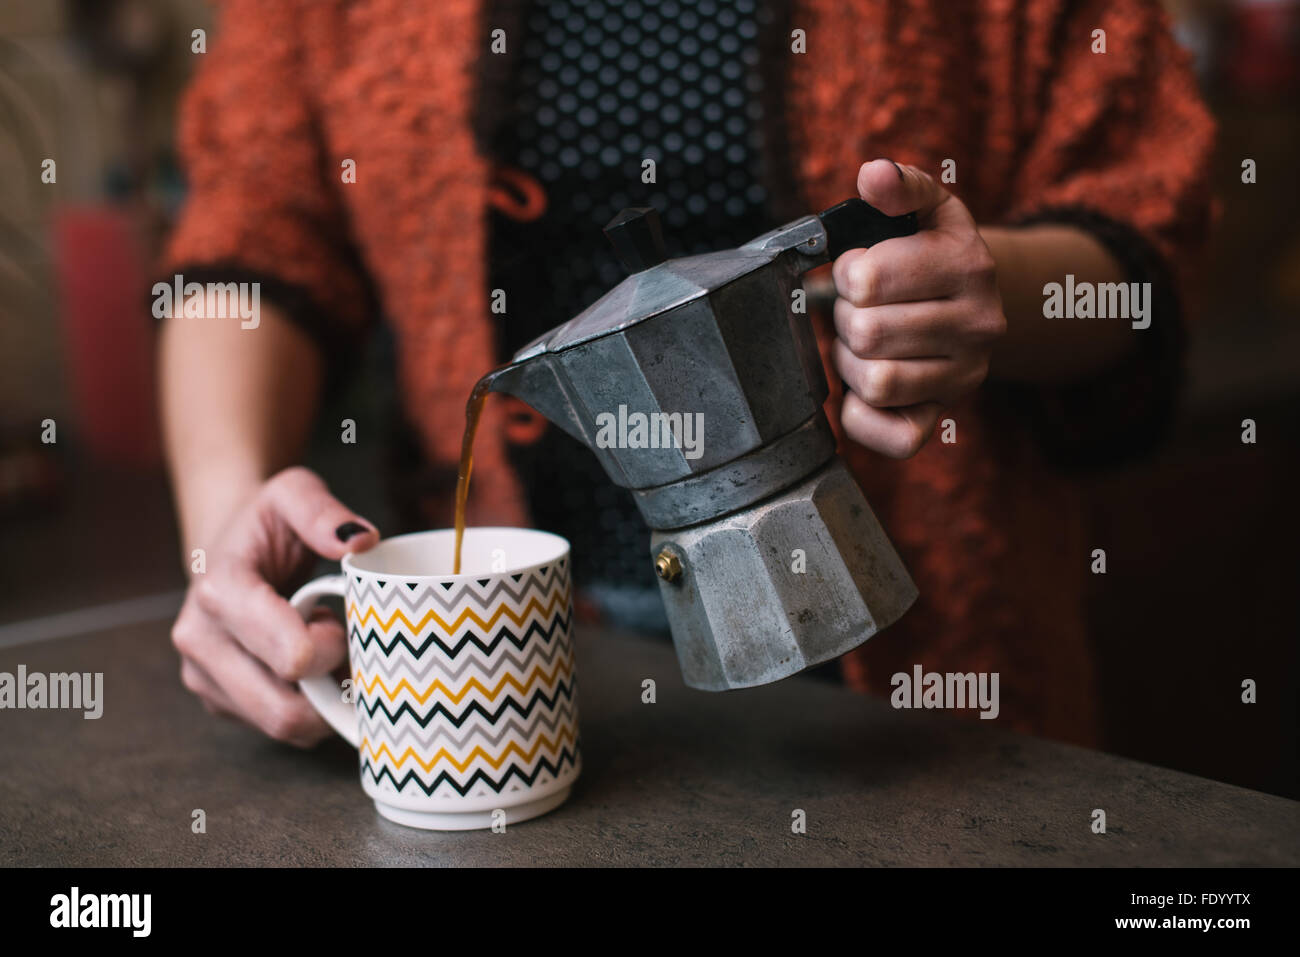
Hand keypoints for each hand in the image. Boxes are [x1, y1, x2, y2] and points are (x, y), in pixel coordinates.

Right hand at [170, 467, 378, 745]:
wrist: (226, 548)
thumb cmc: (267, 523)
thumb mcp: (294, 493)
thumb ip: (323, 511)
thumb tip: (361, 540)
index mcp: (220, 592)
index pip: (291, 656)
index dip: (333, 647)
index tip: (337, 616)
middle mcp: (200, 642)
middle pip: (286, 708)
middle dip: (330, 685)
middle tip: (342, 643)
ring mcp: (204, 678)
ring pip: (284, 727)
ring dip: (322, 701)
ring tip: (327, 653)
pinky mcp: (218, 701)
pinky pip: (279, 730)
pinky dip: (310, 709)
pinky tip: (313, 670)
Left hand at [830, 159, 1005, 457]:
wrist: (975, 306)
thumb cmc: (934, 256)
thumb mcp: (926, 209)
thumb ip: (900, 186)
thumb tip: (873, 174)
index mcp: (969, 266)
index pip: (868, 278)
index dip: (847, 273)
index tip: (859, 272)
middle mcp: (978, 325)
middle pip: (867, 332)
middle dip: (846, 318)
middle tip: (857, 311)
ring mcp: (964, 378)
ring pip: (874, 382)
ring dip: (850, 362)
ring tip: (862, 344)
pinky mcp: (942, 417)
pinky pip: (891, 437)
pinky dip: (862, 416)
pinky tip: (863, 387)